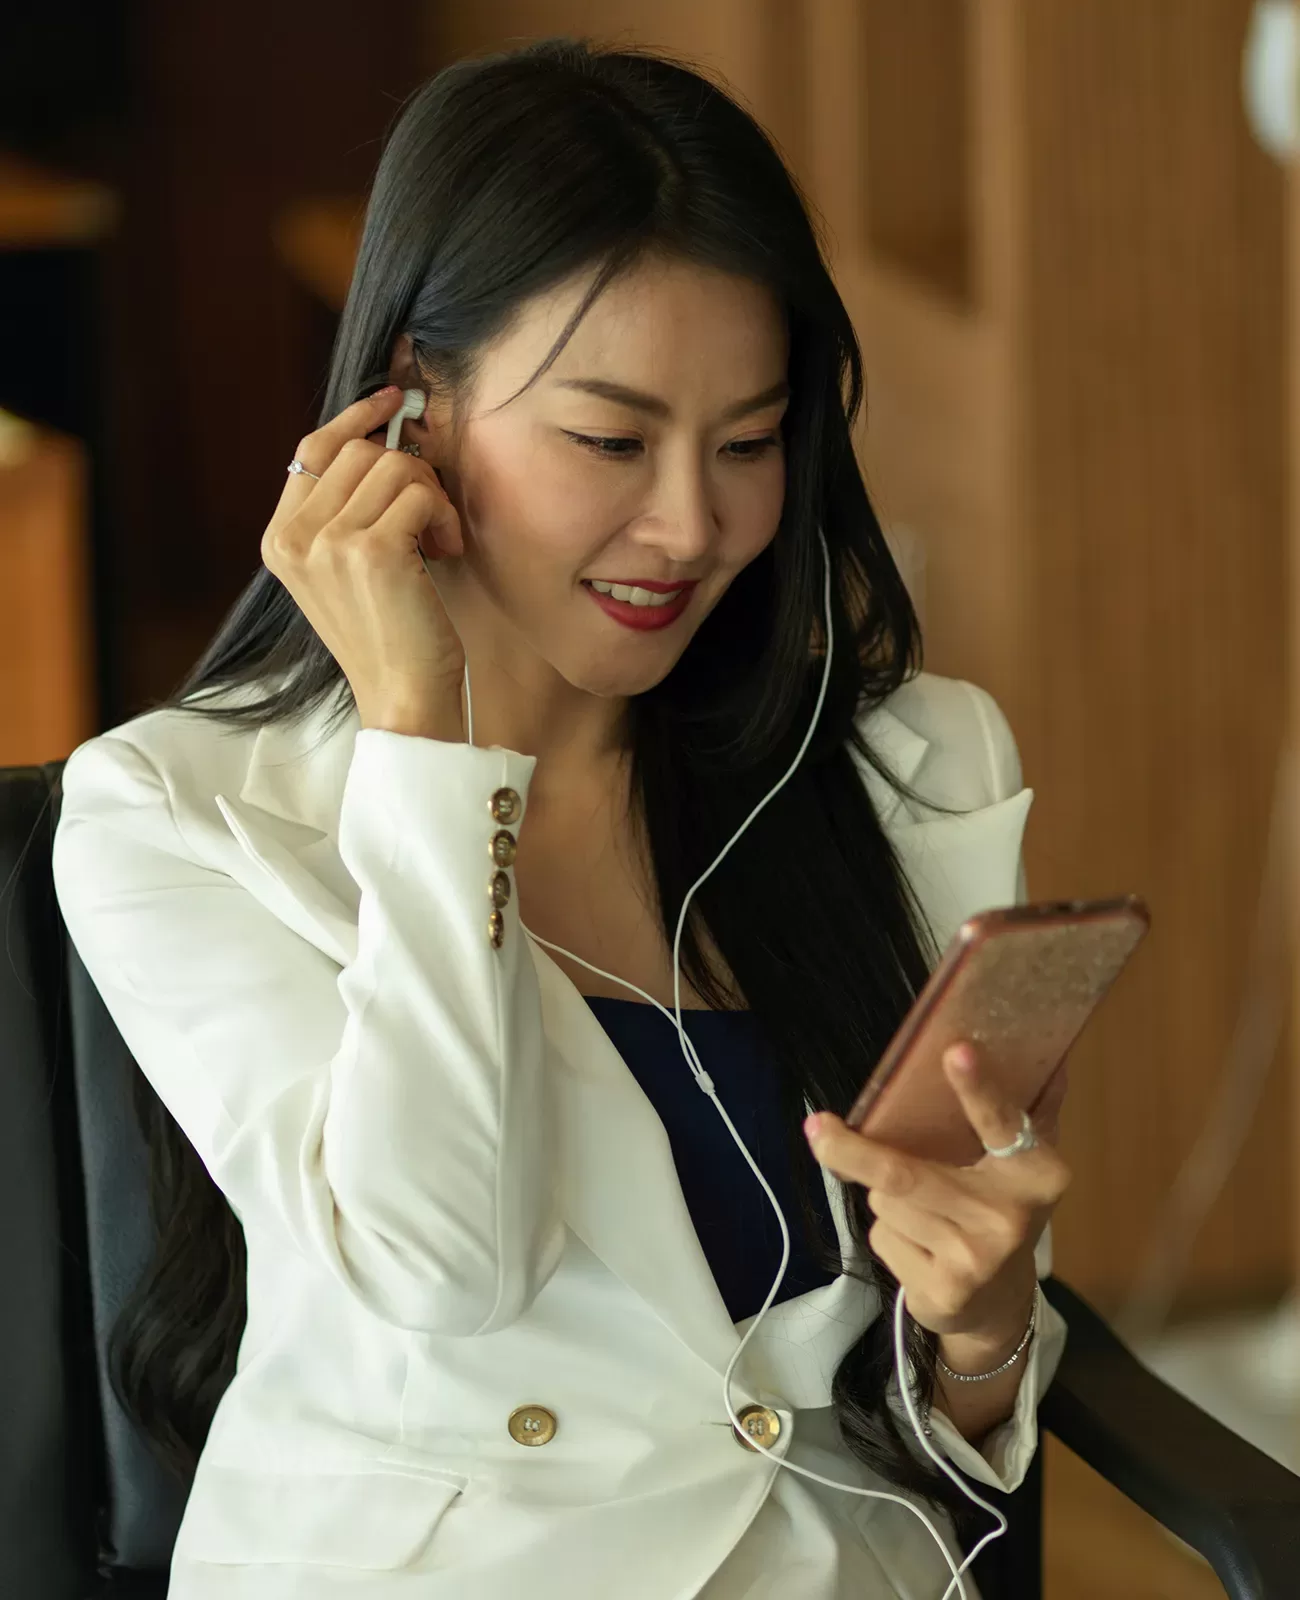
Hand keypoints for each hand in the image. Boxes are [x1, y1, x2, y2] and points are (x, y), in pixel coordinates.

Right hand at [262, 387, 465, 731]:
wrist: (402, 697)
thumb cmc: (387, 636)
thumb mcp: (343, 571)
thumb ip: (341, 513)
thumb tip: (380, 440)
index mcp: (280, 540)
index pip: (311, 450)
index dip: (354, 419)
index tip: (390, 402)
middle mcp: (296, 538)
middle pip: (359, 451)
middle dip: (408, 471)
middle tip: (429, 517)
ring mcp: (331, 543)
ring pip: (394, 465)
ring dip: (431, 495)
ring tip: (438, 539)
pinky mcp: (374, 551)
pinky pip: (420, 493)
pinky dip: (443, 515)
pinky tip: (445, 549)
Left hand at [803, 1042, 1070, 1345]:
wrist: (999, 1303)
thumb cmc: (1001, 1208)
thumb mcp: (1021, 1161)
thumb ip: (1028, 1108)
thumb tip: (1048, 1055)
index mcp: (1037, 1173)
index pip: (1003, 1125)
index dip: (978, 1089)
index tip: (955, 1051)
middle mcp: (1009, 1218)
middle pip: (908, 1174)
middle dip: (855, 1151)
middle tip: (816, 1126)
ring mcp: (974, 1260)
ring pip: (887, 1201)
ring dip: (884, 1195)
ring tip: (922, 1209)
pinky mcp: (943, 1292)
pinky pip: (883, 1238)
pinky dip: (887, 1233)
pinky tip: (919, 1247)